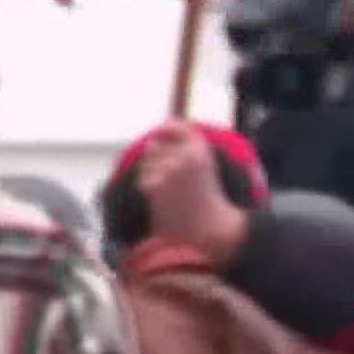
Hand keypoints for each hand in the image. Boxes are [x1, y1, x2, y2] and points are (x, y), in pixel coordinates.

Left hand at [135, 119, 249, 264]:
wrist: (210, 227)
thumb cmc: (209, 199)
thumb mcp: (204, 166)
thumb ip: (184, 148)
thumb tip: (149, 141)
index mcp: (201, 149)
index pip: (173, 126)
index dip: (165, 128)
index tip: (161, 134)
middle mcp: (185, 156)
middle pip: (155, 145)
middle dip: (157, 157)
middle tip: (171, 177)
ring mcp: (169, 170)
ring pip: (147, 162)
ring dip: (152, 172)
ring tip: (169, 189)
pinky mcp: (156, 185)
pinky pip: (143, 178)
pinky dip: (149, 187)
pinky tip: (164, 199)